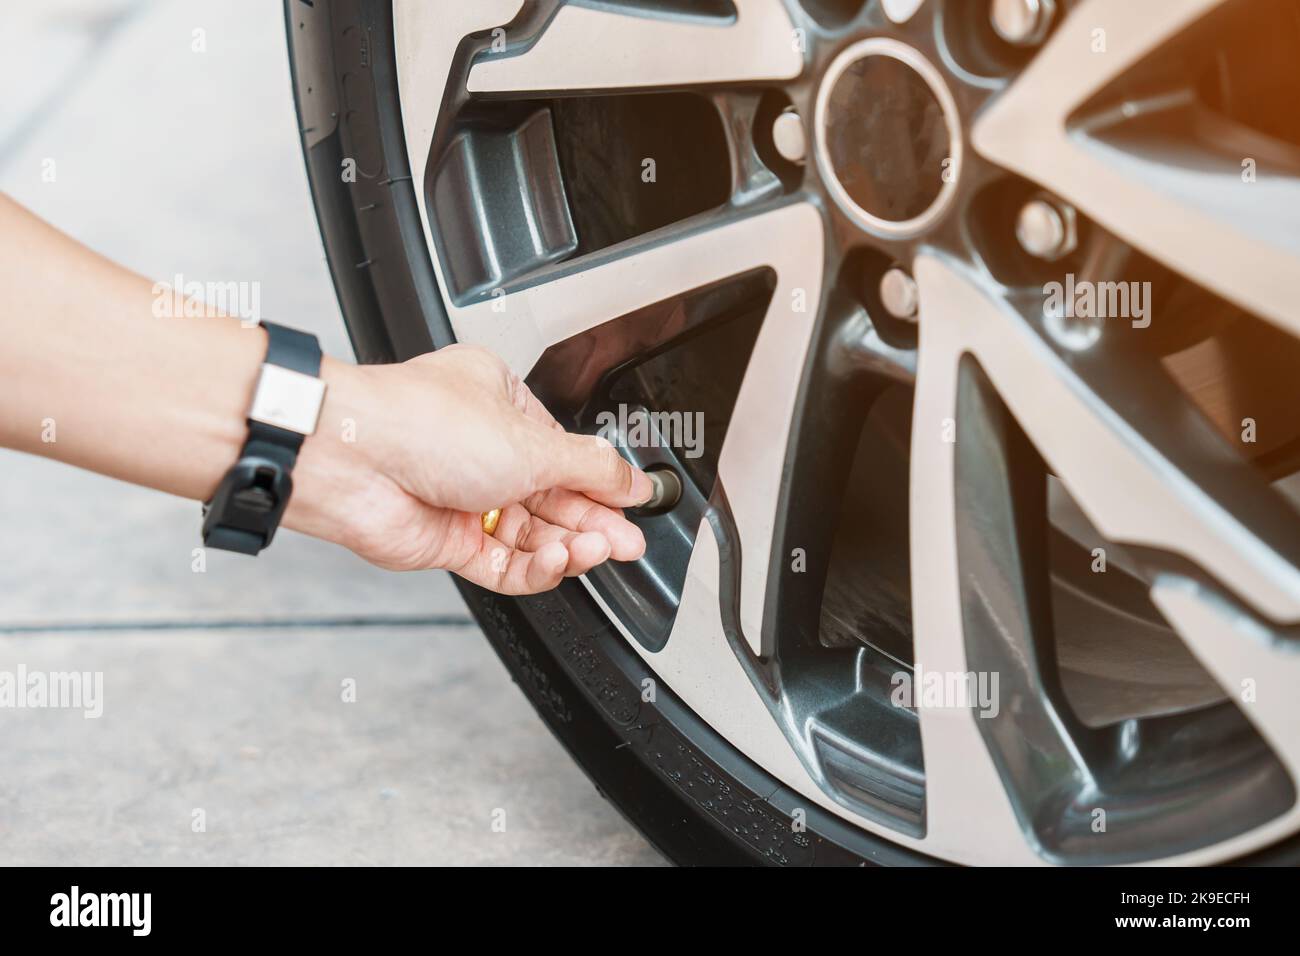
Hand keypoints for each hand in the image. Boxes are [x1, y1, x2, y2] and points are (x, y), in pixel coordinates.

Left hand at [285, 344, 651, 593]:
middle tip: (626, 540)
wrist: (352, 458)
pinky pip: (504, 563)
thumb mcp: (532, 441)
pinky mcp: (446, 541)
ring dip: (567, 546)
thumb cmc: (421, 422)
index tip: (634, 503)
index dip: (601, 482)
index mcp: (500, 404)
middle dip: (592, 521)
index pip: (566, 452)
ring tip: (595, 551)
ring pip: (531, 534)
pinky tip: (557, 561)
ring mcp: (462, 498)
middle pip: (553, 497)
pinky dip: (535, 567)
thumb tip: (633, 481)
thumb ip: (591, 469)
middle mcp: (480, 450)